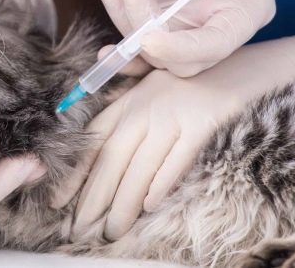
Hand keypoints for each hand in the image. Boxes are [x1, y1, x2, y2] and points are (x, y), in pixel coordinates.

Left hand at [55, 31, 294, 240]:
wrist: (234, 66)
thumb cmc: (184, 83)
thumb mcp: (145, 88)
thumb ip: (118, 107)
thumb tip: (85, 133)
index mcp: (127, 101)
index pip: (93, 141)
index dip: (76, 172)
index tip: (59, 199)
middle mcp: (145, 108)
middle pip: (113, 158)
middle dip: (94, 196)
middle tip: (81, 226)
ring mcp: (173, 116)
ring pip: (141, 165)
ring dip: (124, 201)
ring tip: (113, 229)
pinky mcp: (202, 123)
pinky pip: (179, 157)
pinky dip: (162, 181)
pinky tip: (149, 204)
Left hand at [113, 0, 274, 76]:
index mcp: (248, 7)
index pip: (218, 43)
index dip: (183, 49)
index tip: (148, 40)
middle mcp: (220, 27)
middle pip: (185, 61)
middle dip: (150, 36)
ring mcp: (187, 30)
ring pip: (155, 56)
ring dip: (129, 28)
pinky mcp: (159, 28)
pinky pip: (140, 53)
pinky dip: (122, 50)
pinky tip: (105, 46)